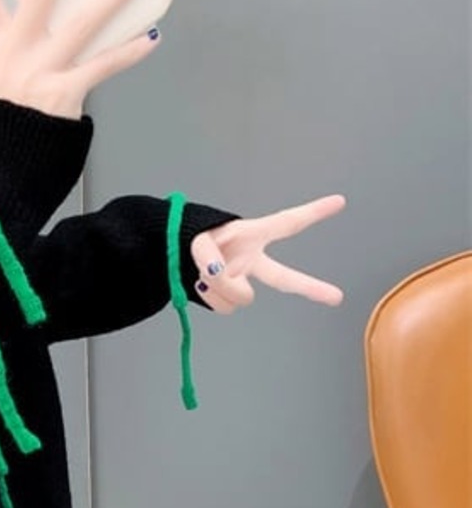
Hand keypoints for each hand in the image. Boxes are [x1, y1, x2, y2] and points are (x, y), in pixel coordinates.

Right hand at [0, 0, 159, 120]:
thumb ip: (23, 28)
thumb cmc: (14, 107)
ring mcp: (41, 72)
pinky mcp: (64, 93)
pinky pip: (104, 65)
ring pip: (81, 25)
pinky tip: (149, 36)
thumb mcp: (0, 64)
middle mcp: (17, 54)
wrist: (15, 155)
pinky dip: (129, 51)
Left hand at [190, 194, 346, 313]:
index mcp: (251, 235)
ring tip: (203, 273)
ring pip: (240, 298)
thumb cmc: (187, 237)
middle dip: (310, 287)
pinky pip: (223, 306)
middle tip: (337, 297)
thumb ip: (209, 257)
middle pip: (283, 277)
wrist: (168, 253)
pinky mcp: (225, 295)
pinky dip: (209, 298)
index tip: (339, 201)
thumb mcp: (198, 240)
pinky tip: (201, 285)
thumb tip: (220, 275)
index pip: (286, 223)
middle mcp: (250, 259)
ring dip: (219, 288)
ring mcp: (239, 278)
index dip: (313, 212)